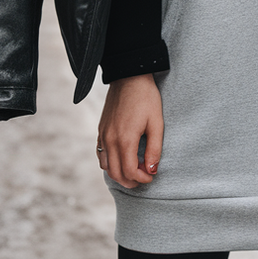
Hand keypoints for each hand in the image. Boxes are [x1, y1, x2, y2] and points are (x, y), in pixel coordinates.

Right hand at [96, 74, 163, 188]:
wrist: (129, 77)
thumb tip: (152, 170)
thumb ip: (155, 149)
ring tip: (134, 171)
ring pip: (105, 166)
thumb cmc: (146, 98)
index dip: (142, 179)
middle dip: (130, 181)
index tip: (151, 176)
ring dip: (119, 174)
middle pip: (116, 173)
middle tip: (144, 178)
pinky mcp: (100, 130)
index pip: (130, 171)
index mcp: (125, 139)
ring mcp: (103, 135)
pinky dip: (109, 163)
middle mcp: (110, 140)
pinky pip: (100, 154)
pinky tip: (121, 159)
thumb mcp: (157, 123)